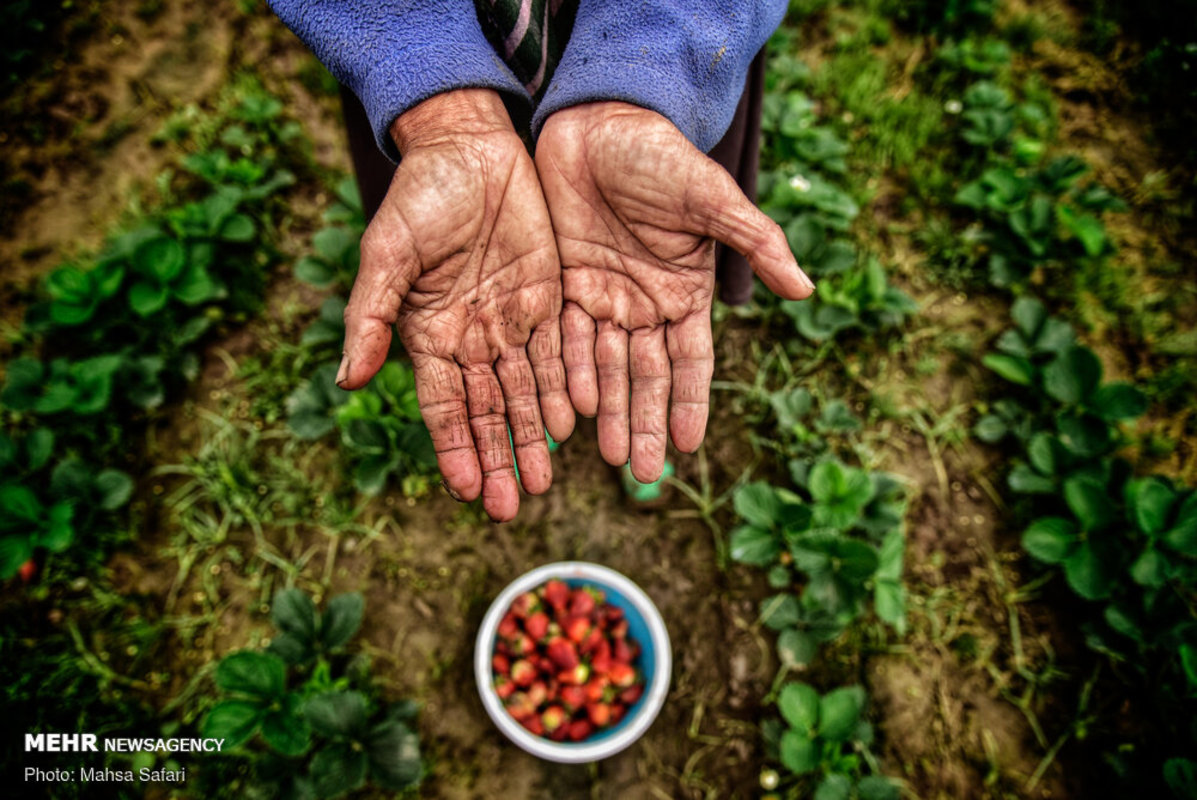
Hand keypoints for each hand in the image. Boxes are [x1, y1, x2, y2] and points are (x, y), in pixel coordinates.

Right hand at [337, 89, 573, 520]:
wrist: (470, 148)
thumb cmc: (419, 198)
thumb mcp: (389, 253)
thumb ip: (371, 315)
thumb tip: (347, 380)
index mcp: (430, 335)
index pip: (445, 407)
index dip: (456, 449)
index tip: (470, 492)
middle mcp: (472, 339)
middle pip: (488, 412)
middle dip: (500, 459)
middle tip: (515, 506)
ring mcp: (511, 323)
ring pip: (525, 393)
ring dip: (533, 437)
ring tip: (546, 481)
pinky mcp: (548, 301)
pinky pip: (558, 356)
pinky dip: (564, 390)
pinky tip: (573, 423)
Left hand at [535, 102, 813, 482]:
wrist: (599, 121)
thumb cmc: (662, 156)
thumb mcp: (712, 197)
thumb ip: (756, 242)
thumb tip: (807, 290)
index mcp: (685, 292)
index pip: (690, 360)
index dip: (690, 401)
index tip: (689, 445)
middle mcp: (645, 305)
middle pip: (646, 376)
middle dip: (646, 422)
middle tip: (644, 472)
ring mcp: (603, 298)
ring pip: (604, 367)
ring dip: (608, 411)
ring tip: (608, 457)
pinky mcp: (562, 286)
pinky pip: (562, 339)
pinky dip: (566, 373)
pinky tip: (569, 410)